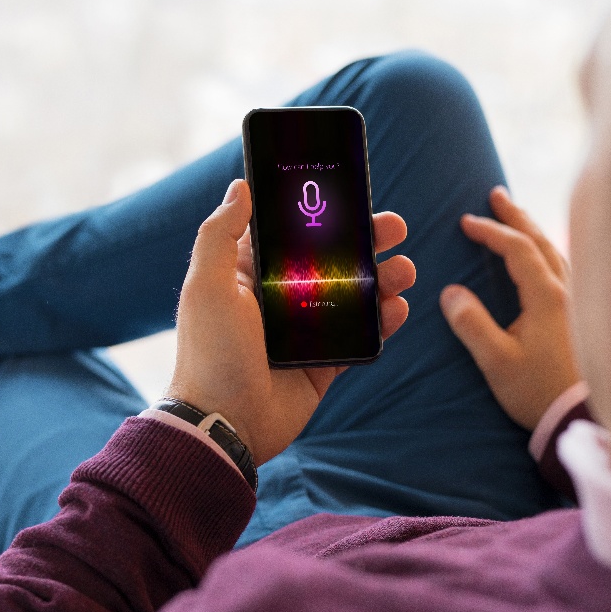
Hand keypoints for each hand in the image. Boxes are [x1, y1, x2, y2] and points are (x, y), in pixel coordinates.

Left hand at [165, 179, 415, 464]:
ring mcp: (306, 332)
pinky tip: (398, 308)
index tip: (354, 196)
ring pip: (355, 296)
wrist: (224, 425)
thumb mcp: (206, 286)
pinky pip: (362, 337)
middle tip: (396, 228)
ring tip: (404, 271)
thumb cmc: (210, 354)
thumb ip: (220, 234)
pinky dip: (385, 321)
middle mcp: (280, 299)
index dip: (324, 214)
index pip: (294, 233)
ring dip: (385, 279)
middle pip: (334, 260)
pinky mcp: (325, 365)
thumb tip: (240, 186)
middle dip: (368, 241)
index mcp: (250, 275)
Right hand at [440, 186, 581, 430]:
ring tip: (517, 219)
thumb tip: (450, 292)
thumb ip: (471, 324)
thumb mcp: (496, 361)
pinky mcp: (584, 316)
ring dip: (534, 231)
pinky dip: (547, 252)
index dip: (491, 231)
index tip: (466, 222)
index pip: (517, 249)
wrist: (582, 418)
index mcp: (547, 296)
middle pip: (541, 241)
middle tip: (496, 196)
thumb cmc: (539, 391)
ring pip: (557, 253)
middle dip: (516, 217)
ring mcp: (580, 302)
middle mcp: (568, 291)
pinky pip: (564, 268)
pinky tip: (543, 258)